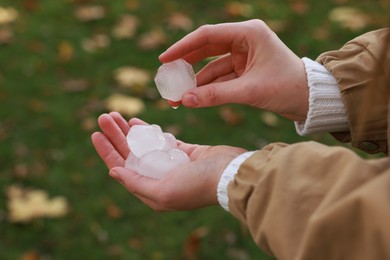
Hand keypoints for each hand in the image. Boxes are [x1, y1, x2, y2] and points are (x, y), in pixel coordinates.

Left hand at [91, 112, 245, 210]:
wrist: (230, 174)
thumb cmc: (197, 185)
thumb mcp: (163, 192)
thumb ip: (136, 183)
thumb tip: (113, 171)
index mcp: (151, 188)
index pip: (121, 167)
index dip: (107, 151)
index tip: (95, 134)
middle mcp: (158, 176)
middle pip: (130, 152)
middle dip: (115, 135)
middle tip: (103, 116)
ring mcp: (171, 162)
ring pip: (143, 143)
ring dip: (128, 130)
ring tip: (114, 114)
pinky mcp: (184, 151)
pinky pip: (161, 139)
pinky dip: (148, 130)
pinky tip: (135, 122)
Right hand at [160, 19, 307, 120]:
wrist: (311, 100)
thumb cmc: (288, 88)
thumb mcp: (250, 91)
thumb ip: (216, 95)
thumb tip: (185, 101)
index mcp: (249, 33)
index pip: (207, 36)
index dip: (182, 47)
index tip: (164, 59)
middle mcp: (245, 40)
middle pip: (206, 49)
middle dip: (186, 65)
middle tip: (166, 77)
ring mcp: (244, 56)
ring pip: (211, 66)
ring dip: (195, 82)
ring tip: (176, 97)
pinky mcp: (244, 70)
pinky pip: (220, 78)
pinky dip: (207, 88)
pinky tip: (193, 99)